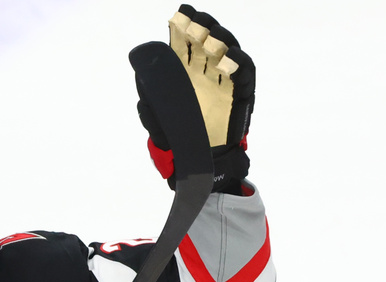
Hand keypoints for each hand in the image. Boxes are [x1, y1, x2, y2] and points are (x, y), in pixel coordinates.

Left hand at [138, 5, 254, 193]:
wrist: (200, 162)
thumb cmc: (180, 138)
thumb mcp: (159, 122)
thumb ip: (151, 103)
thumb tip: (142, 81)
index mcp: (188, 75)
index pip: (187, 46)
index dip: (185, 28)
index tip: (179, 16)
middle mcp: (208, 73)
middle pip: (208, 43)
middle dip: (203, 28)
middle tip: (195, 20)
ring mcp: (225, 82)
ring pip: (228, 52)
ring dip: (222, 41)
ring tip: (212, 35)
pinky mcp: (240, 95)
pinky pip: (243, 76)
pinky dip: (238, 65)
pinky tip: (227, 59)